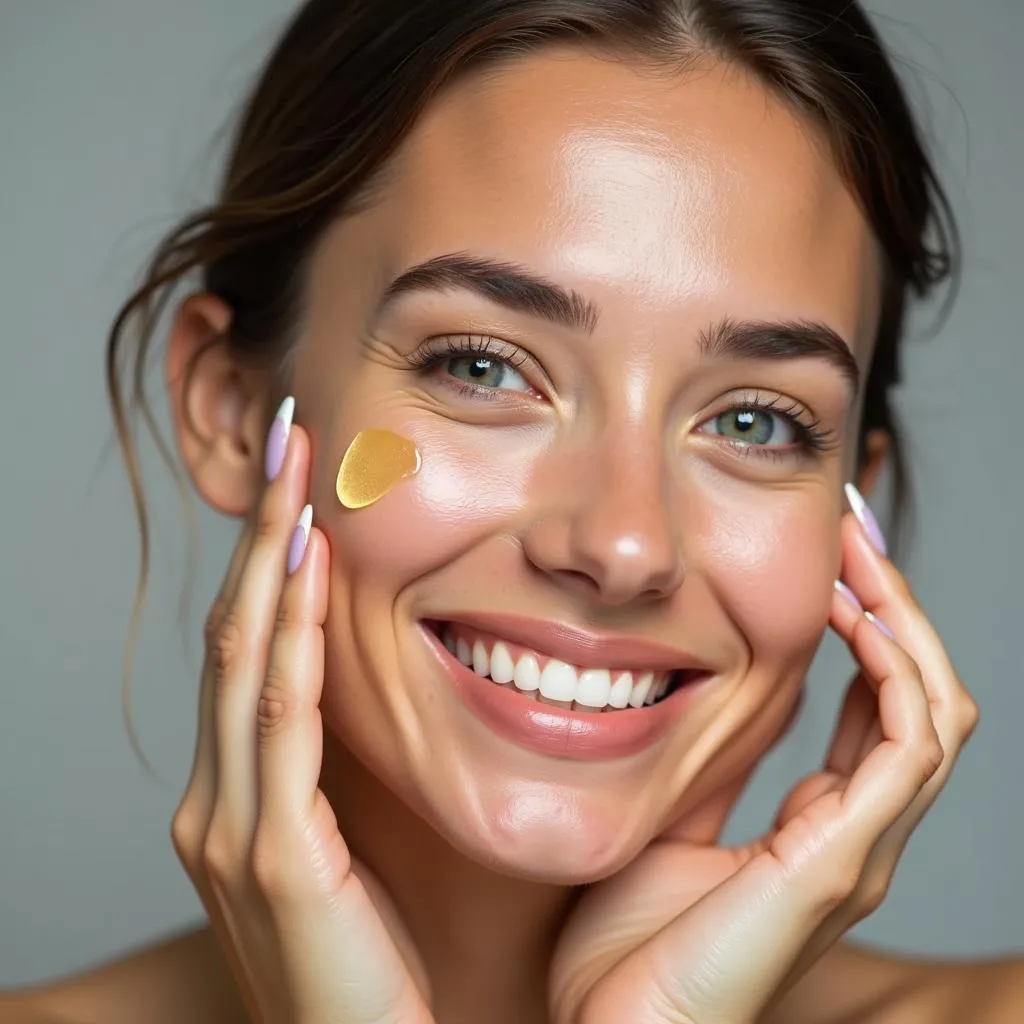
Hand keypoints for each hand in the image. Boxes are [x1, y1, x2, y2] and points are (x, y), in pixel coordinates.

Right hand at [170, 414, 432, 1023]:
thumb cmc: (388, 965)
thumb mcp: (364, 847)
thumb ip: (356, 770)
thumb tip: (403, 681)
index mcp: (245, 795)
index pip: (254, 649)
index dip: (272, 558)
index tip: (304, 478)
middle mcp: (219, 803)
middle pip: (237, 633)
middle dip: (262, 531)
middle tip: (289, 435)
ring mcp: (234, 830)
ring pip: (246, 662)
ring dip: (271, 559)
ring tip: (294, 471)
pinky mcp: (275, 864)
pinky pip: (281, 725)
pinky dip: (290, 639)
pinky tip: (307, 568)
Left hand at [550, 509, 978, 1023]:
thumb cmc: (627, 938)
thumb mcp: (670, 818)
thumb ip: (705, 763)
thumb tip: (697, 683)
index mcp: (819, 825)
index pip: (876, 706)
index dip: (865, 626)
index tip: (831, 555)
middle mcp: (856, 833)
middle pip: (917, 696)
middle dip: (892, 605)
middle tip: (856, 528)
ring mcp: (860, 849)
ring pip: (932, 712)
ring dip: (902, 621)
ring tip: (858, 550)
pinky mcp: (841, 862)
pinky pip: (907, 749)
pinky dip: (895, 673)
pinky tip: (856, 618)